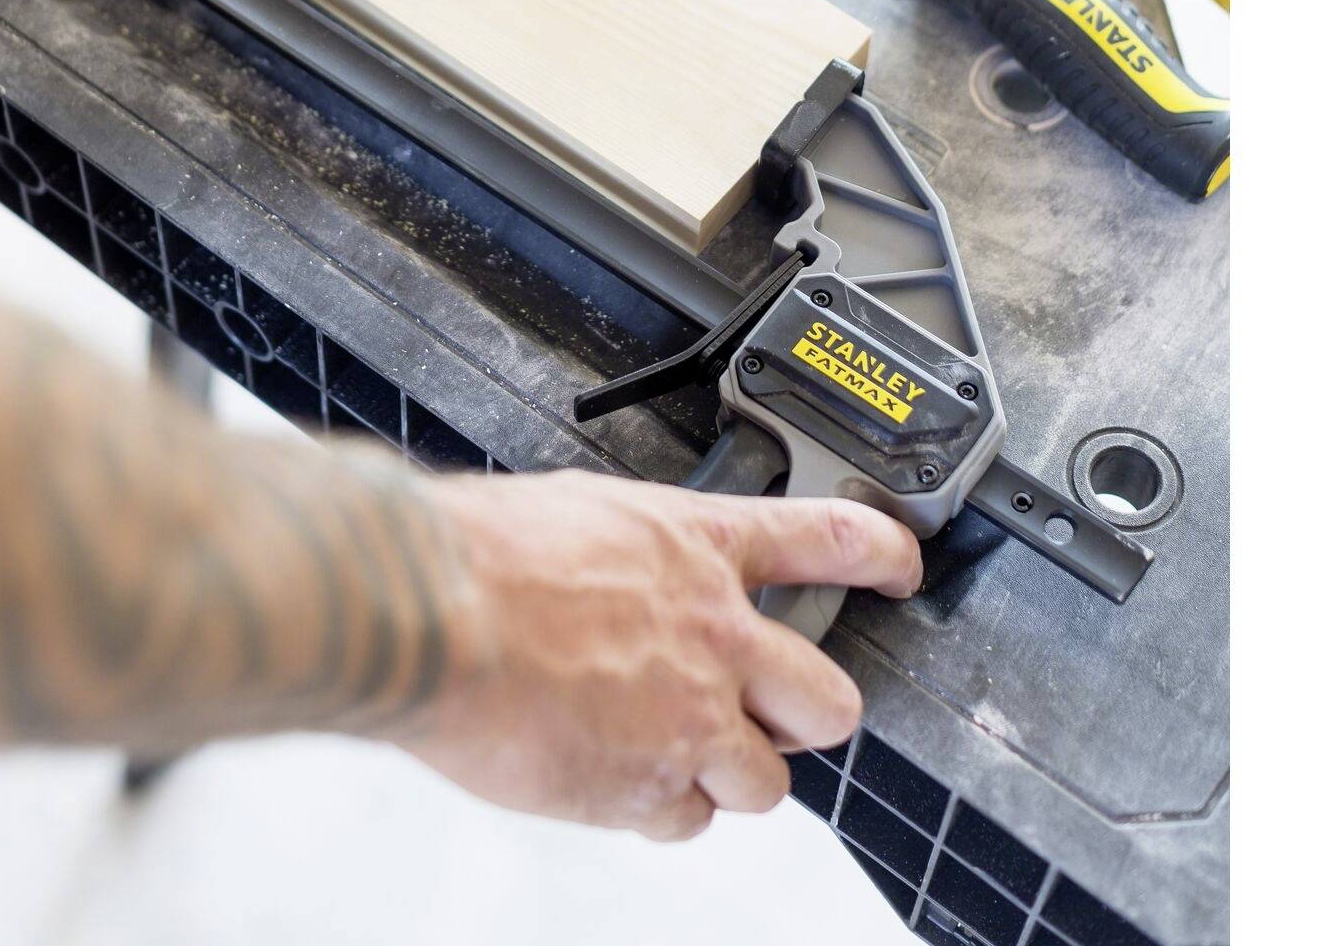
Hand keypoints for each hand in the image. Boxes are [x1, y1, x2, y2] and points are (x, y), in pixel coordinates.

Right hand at [400, 468, 922, 840]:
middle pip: (828, 697)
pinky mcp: (650, 786)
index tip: (900, 563)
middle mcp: (713, 631)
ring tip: (671, 752)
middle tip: (773, 710)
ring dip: (729, 773)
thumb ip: (627, 552)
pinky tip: (615, 777)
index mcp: (695, 545)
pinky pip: (686, 821)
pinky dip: (660, 808)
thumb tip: (625, 568)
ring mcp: (690, 715)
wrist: (434, 611)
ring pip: (768, 780)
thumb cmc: (482, 553)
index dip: (879, 553)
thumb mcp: (577, 514)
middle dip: (807, 712)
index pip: (827, 537)